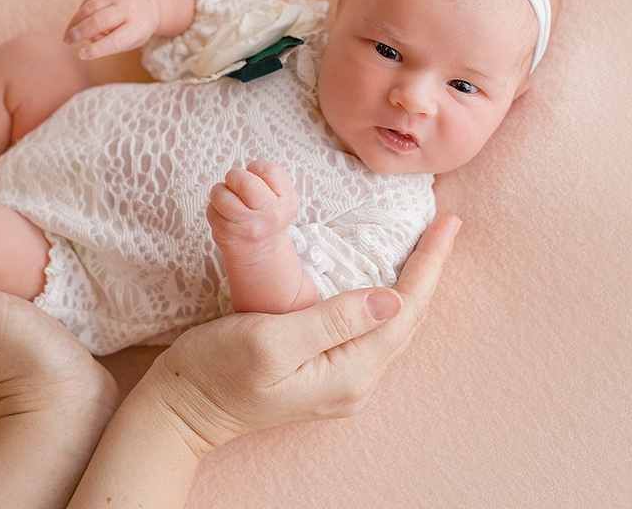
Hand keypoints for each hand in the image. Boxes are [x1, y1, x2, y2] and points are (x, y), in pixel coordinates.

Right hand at [64, 0, 163, 60]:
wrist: (150, 3)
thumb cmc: (137, 29)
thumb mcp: (132, 41)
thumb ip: (111, 43)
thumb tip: (87, 40)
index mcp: (138, 26)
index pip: (116, 40)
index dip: (98, 49)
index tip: (82, 55)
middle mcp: (128, 8)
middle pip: (99, 20)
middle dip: (80, 32)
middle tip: (68, 41)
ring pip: (90, 8)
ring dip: (75, 22)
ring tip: (68, 35)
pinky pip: (88, 2)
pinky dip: (80, 14)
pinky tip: (77, 23)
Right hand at [139, 214, 459, 452]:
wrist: (182, 407)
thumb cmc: (217, 370)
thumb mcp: (270, 339)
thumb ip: (332, 320)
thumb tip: (392, 299)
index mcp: (348, 373)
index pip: (405, 311)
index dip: (430, 265)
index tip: (448, 225)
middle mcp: (354, 383)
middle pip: (408, 320)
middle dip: (430, 271)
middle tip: (447, 226)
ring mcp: (341, 383)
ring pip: (392, 328)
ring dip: (413, 286)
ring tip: (429, 249)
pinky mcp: (325, 374)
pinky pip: (370, 333)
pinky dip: (387, 301)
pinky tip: (389, 283)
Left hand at [206, 160, 299, 249]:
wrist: (261, 253)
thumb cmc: (267, 217)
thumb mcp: (282, 199)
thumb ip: (269, 179)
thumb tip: (241, 172)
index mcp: (287, 202)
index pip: (269, 170)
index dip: (256, 168)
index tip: (256, 179)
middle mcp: (269, 215)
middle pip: (245, 182)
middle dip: (234, 176)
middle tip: (235, 182)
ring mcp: (246, 226)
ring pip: (221, 194)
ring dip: (220, 191)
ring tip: (228, 197)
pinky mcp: (226, 234)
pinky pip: (211, 209)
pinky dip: (214, 207)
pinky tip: (225, 214)